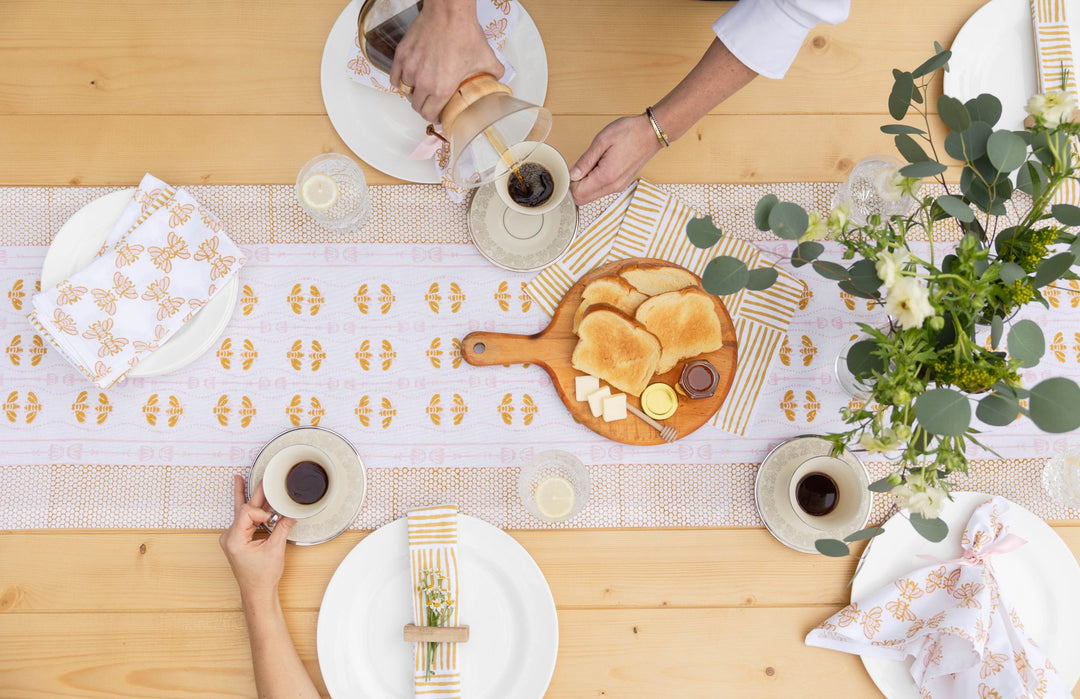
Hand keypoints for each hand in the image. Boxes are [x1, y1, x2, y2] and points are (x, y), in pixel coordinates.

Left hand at [219, 475, 295, 600]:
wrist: (257, 592)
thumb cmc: (262, 577)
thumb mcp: (275, 550)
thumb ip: (282, 528)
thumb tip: (290, 514)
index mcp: (234, 539)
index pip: (246, 512)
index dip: (261, 511)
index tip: (272, 520)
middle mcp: (230, 536)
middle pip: (243, 509)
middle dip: (254, 494)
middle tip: (261, 478)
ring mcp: (233, 538)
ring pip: (241, 512)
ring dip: (248, 498)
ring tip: (239, 479)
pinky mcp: (239, 539)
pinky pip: (244, 520)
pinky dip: (252, 510)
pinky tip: (247, 496)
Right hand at [389, 1, 503, 122]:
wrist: (449, 13)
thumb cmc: (464, 33)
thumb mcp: (486, 58)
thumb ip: (494, 74)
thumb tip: (498, 80)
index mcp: (441, 89)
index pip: (429, 115)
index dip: (434, 117)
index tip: (438, 114)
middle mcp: (423, 82)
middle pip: (416, 106)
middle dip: (424, 107)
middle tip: (430, 102)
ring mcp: (410, 68)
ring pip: (405, 91)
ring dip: (413, 93)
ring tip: (421, 88)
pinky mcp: (402, 55)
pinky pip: (395, 77)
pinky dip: (400, 80)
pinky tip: (408, 79)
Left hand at [570, 115, 663, 205]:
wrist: (651, 133)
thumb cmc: (630, 133)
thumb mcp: (601, 141)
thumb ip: (585, 161)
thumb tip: (573, 175)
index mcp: (606, 177)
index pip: (577, 194)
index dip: (570, 182)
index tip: (572, 169)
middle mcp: (613, 187)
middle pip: (583, 199)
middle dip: (576, 185)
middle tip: (580, 166)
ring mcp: (618, 187)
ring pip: (592, 195)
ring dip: (586, 183)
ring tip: (592, 163)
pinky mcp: (621, 184)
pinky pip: (602, 190)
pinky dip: (595, 182)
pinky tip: (599, 166)